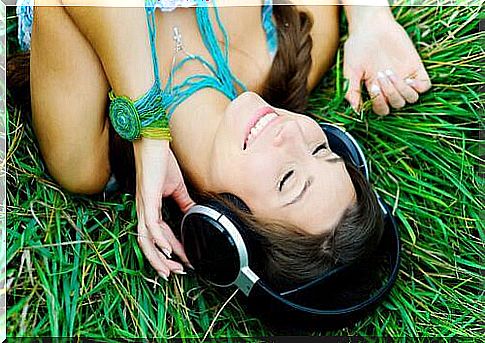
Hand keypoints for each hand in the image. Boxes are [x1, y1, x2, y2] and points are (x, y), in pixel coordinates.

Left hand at [133, 138, 194, 279]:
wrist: (153, 142)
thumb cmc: (160, 161)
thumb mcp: (177, 187)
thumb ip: (184, 203)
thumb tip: (194, 214)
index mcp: (150, 209)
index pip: (159, 236)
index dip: (170, 250)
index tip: (183, 260)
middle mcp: (143, 211)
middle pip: (147, 244)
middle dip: (161, 262)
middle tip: (174, 273)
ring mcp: (144, 207)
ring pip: (146, 240)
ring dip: (158, 257)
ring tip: (170, 269)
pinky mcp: (147, 200)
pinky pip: (151, 226)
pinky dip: (160, 240)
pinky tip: (168, 250)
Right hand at [343, 11, 430, 114]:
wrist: (371, 27)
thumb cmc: (357, 48)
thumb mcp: (350, 70)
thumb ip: (352, 90)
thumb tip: (355, 110)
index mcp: (377, 91)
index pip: (382, 109)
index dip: (379, 103)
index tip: (372, 86)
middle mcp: (392, 87)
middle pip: (397, 104)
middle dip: (388, 94)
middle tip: (379, 75)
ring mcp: (405, 78)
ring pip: (411, 98)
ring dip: (400, 90)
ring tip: (389, 72)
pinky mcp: (416, 68)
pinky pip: (425, 86)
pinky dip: (419, 87)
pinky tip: (408, 78)